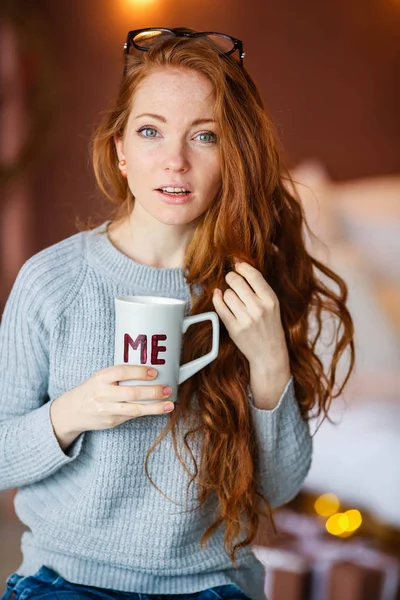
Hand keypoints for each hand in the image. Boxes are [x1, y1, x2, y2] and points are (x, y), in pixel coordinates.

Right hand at [50, 365, 173, 449]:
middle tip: (168, 389)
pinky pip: (132, 416)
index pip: (122, 372)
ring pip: (135, 409)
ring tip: (170, 404)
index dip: (139, 372)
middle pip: (132, 393)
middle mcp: (103, 394)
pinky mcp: (111, 422)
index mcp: (101, 378)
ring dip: (155, 407)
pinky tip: (159, 409)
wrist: (71, 411)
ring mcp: (107, 410)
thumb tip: (150, 371)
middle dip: (153, 392)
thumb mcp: (101, 377)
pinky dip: (148, 412)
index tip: (154, 372)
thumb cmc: (92, 389)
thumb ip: (120, 375)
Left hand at [211, 261, 289, 375]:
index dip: (242, 267)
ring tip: (232, 297)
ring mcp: (246, 319)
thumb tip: (239, 265)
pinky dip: (217, 300)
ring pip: (227, 294)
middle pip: (236, 282)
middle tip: (230, 278)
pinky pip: (220, 308)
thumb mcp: (272, 305)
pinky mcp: (234, 329)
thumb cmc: (270, 326)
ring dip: (227, 293)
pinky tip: (219, 297)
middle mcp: (259, 308)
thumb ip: (259, 287)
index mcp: (271, 300)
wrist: (269, 353)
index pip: (253, 275)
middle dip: (231, 277)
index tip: (238, 265)